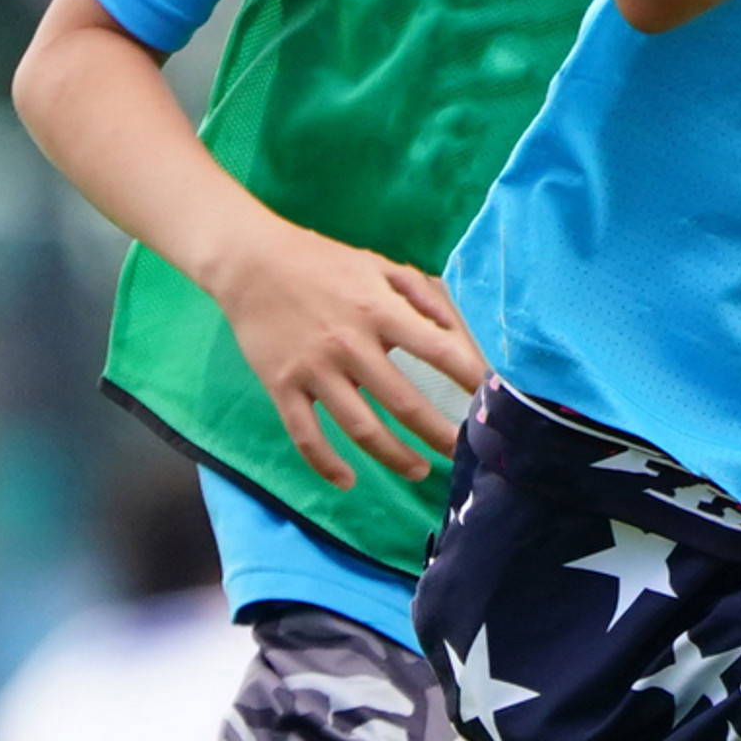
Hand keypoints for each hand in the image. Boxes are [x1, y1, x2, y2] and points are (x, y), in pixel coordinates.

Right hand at [199, 220, 491, 488]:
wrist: (249, 260)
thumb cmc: (320, 261)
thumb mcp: (376, 263)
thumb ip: (420, 293)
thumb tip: (453, 331)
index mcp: (377, 310)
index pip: (436, 351)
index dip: (469, 378)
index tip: (491, 401)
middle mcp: (349, 343)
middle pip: (404, 403)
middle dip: (439, 434)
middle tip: (463, 452)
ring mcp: (314, 368)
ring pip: (360, 428)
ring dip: (394, 456)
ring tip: (419, 471)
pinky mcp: (282, 385)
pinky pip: (305, 435)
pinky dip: (326, 464)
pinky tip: (348, 480)